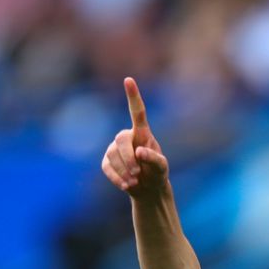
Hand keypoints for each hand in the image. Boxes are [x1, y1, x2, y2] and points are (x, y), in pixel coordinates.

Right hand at [101, 77, 168, 197]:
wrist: (148, 189)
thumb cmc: (157, 174)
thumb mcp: (162, 168)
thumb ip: (154, 159)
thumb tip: (139, 151)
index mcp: (143, 133)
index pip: (137, 112)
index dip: (133, 96)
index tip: (129, 80)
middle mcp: (127, 137)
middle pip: (121, 139)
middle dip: (128, 157)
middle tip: (138, 173)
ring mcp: (114, 148)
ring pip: (112, 155)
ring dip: (124, 170)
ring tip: (135, 181)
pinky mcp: (107, 161)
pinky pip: (106, 167)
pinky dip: (117, 178)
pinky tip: (127, 185)